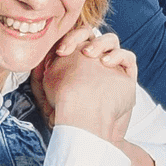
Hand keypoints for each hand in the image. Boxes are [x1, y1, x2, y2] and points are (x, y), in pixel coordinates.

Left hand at [35, 25, 138, 148]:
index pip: (73, 37)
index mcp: (76, 62)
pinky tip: (107, 63)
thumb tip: (37, 63)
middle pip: (91, 34)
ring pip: (111, 40)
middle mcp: (94, 62)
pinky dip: (118, 55)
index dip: (69, 38)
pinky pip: (128, 57)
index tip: (60, 52)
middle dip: (84, 36)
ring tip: (91, 55)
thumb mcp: (46, 95)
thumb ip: (41, 77)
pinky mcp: (127, 78)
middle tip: (78, 51)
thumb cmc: (68, 115)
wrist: (90, 131)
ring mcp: (111, 69)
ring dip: (101, 43)